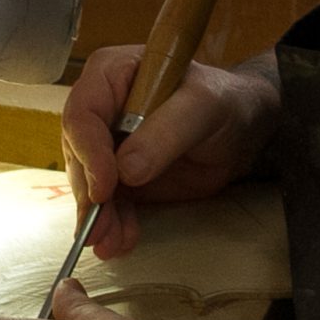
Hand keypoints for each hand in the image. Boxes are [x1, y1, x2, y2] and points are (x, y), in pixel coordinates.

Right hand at [62, 47, 278, 261]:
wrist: (240, 128)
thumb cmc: (222, 101)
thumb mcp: (202, 106)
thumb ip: (166, 132)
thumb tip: (125, 171)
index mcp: (110, 75)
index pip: (82, 114)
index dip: (89, 152)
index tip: (104, 188)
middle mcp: (101, 109)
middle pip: (79, 154)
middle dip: (89, 194)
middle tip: (99, 228)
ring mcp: (107, 144)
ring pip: (88, 183)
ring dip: (98, 217)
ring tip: (111, 244)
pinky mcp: (119, 176)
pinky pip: (109, 202)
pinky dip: (113, 223)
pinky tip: (121, 241)